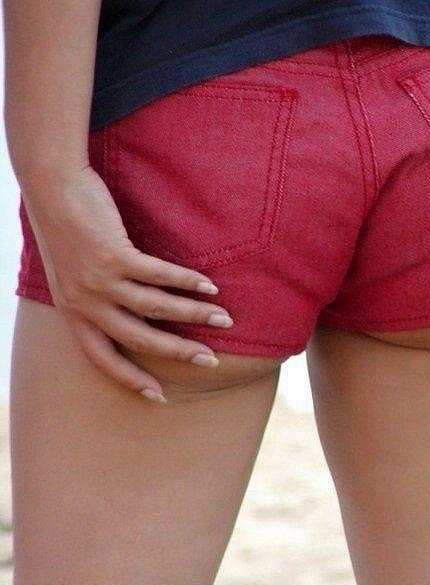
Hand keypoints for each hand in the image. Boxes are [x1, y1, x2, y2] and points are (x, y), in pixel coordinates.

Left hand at [20, 165, 233, 402]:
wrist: (51, 188)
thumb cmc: (67, 230)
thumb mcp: (73, 275)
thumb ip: (99, 299)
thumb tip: (139, 315)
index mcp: (74, 314)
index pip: (103, 359)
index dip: (131, 379)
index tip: (158, 396)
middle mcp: (85, 303)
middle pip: (139, 339)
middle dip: (179, 352)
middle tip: (211, 360)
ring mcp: (99, 280)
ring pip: (155, 307)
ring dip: (194, 314)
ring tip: (223, 317)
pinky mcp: (113, 255)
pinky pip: (159, 275)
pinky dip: (187, 282)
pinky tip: (209, 286)